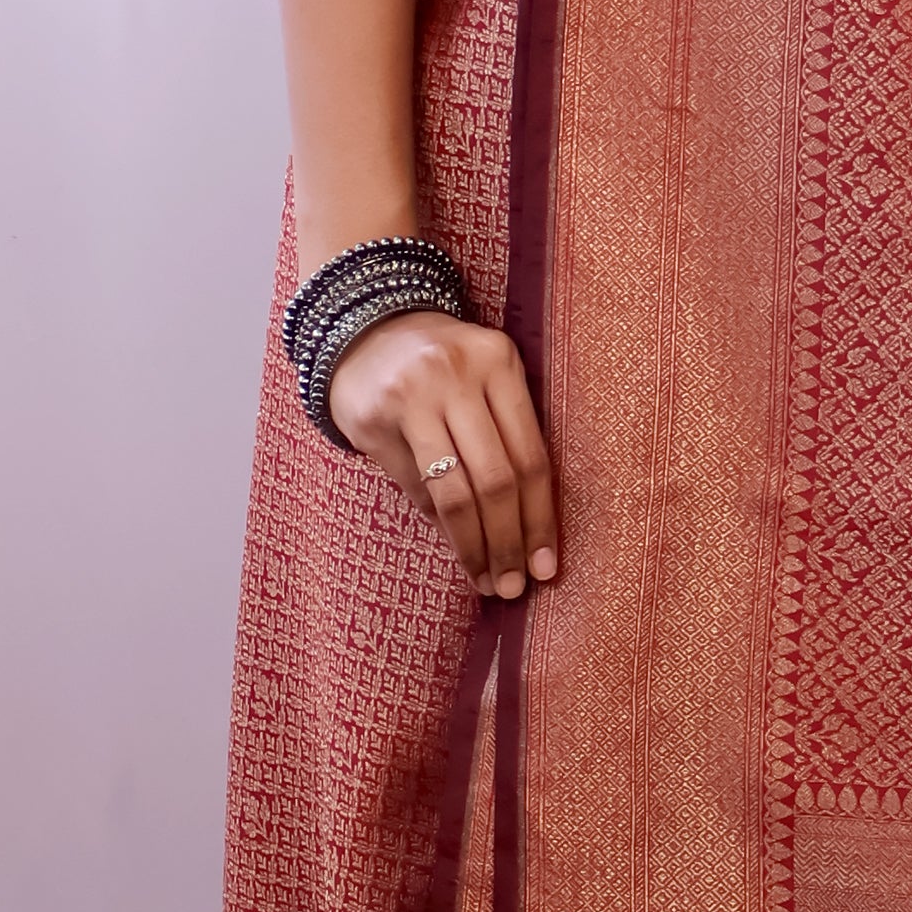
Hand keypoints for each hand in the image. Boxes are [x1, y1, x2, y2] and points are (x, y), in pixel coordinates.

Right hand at [328, 309, 558, 598]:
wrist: (365, 326)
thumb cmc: (443, 365)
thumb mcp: (485, 377)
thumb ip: (509, 435)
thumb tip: (529, 529)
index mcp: (499, 362)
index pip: (531, 456)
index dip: (541, 520)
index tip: (547, 567)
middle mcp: (457, 375)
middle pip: (496, 480)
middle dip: (508, 542)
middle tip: (513, 585)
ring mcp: (411, 396)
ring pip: (454, 493)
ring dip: (472, 546)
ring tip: (486, 580)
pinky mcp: (373, 420)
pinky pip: (415, 488)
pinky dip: (436, 522)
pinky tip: (452, 542)